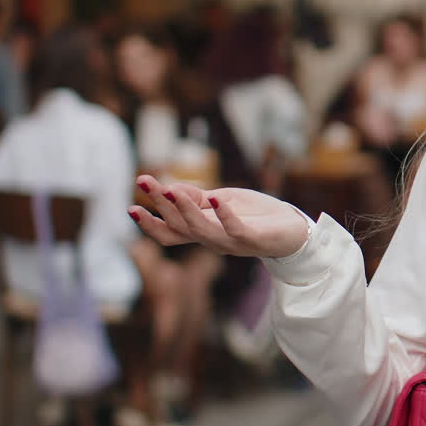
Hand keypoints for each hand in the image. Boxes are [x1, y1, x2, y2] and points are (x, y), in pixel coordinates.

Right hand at [128, 175, 309, 258]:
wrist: (295, 230)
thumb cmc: (258, 215)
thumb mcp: (224, 200)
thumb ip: (199, 198)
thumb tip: (170, 188)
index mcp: (204, 232)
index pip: (169, 232)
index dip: (149, 223)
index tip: (129, 206)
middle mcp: (213, 241)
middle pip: (178, 228)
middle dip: (159, 205)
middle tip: (144, 183)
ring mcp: (232, 242)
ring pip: (201, 230)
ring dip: (184, 209)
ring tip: (171, 189)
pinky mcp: (253, 239)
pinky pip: (235, 230)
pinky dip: (225, 215)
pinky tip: (216, 198)